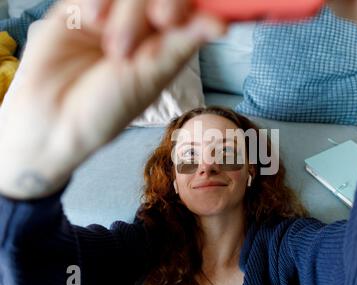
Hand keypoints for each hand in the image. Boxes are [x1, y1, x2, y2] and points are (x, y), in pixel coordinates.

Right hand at [0, 0, 225, 198]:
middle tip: (162, 20)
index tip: (180, 18)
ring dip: (130, 11)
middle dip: (166, 1)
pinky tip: (92, 20)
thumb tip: (221, 24)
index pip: (191, 9)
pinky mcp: (81, 7)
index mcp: (168, 45)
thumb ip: (180, 46)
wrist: (53, 118)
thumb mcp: (149, 79)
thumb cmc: (107, 109)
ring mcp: (113, 14)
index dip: (191, 5)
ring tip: (114, 47)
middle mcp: (143, 27)